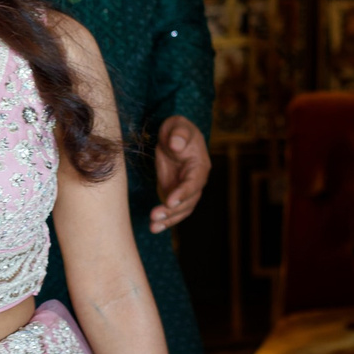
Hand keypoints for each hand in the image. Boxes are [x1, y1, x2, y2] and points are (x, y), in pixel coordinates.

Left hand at [149, 116, 210, 232]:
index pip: (194, 182)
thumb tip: (176, 145)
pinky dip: (165, 220)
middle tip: (155, 216)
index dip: (183, 193)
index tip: (170, 201)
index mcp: (199, 165)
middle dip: (173, 210)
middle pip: (189, 201)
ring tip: (153, 227)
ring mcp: (185, 189)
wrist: (173, 137)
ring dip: (169, 219)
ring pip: (182, 209)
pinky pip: (173, 210)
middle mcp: (196, 181)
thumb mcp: (178, 125)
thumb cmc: (177, 129)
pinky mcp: (174, 194)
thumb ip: (179, 133)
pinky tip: (154, 228)